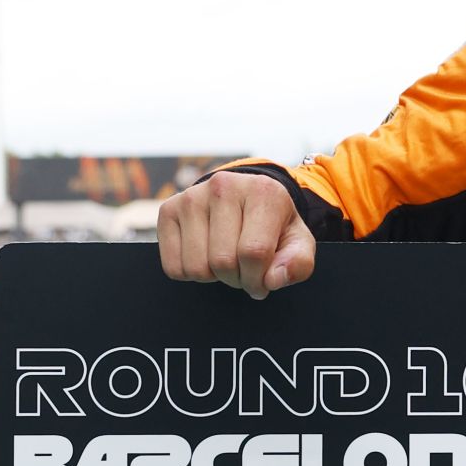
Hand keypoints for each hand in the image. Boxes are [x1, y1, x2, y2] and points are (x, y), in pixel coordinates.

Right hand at [157, 170, 315, 301]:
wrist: (245, 200)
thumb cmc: (274, 226)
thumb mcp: (297, 243)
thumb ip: (298, 263)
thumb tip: (273, 279)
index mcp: (262, 191)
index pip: (253, 253)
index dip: (258, 279)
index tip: (264, 280)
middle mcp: (224, 186)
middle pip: (223, 262)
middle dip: (237, 279)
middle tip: (244, 269)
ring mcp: (192, 196)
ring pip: (196, 268)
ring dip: (213, 277)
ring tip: (226, 260)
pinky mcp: (168, 210)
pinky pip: (173, 267)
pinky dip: (190, 273)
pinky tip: (205, 255)